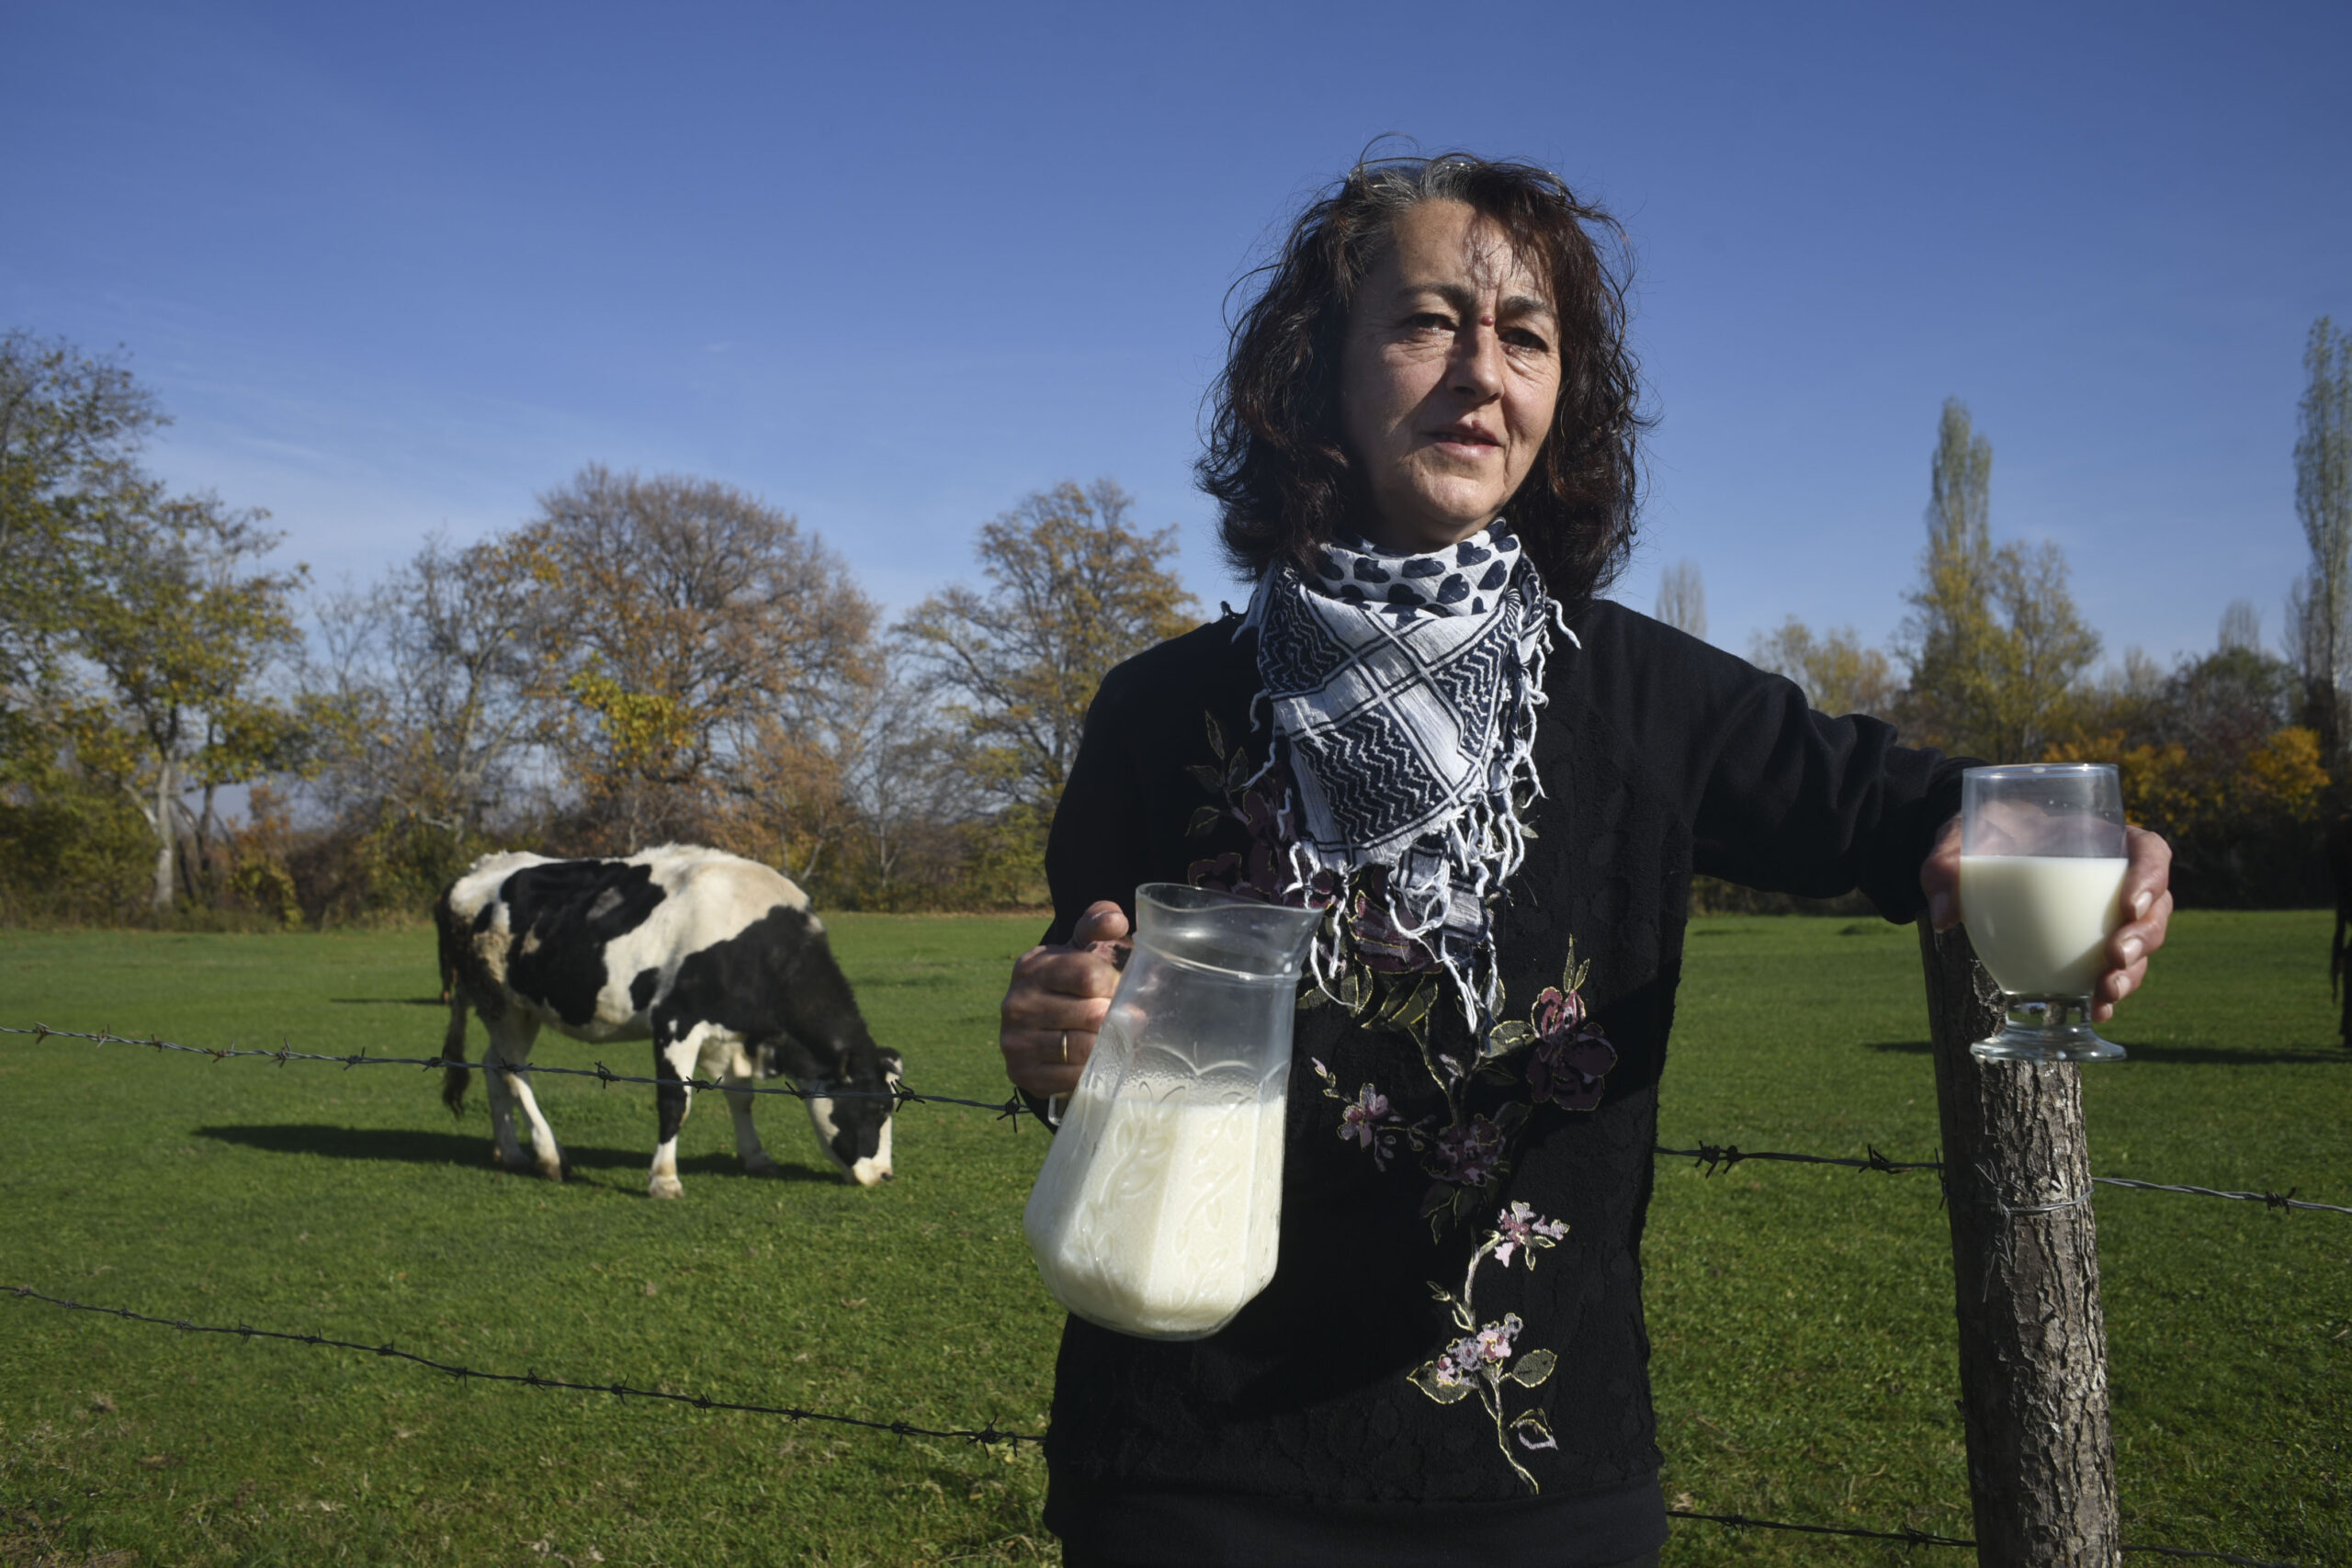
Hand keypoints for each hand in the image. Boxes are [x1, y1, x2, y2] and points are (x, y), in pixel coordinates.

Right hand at [1000, 900, 1130, 1098]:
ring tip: (1105, 1036)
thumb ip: (1098, 923)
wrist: (1041, 1029)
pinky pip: (1071, 1076)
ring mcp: (1014, 1041)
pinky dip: (1088, 1070)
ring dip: (1103, 1044)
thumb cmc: (1071, 983)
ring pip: (1084, 1048)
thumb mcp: (1081, 948)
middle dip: (1111, 1016)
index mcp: (1031, 967)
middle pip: (1092, 1015)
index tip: (1113, 988)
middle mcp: (1015, 1003)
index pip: (1090, 976)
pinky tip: (1088, 1059)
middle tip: (1115, 1016)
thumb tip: (1116, 921)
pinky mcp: (1021, 1073)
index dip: (1113, 984)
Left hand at [1921, 819, 2173, 1021]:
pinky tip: (2096, 1011)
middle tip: (2116, 958)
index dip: (2152, 878)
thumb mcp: (1959, 837)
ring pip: (2142, 945)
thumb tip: (1942, 916)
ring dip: (2132, 972)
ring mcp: (2107, 915)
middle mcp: (2116, 878)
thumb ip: (1945, 864)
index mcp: (2101, 838)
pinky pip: (2112, 970)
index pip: (2150, 853)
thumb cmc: (1982, 835)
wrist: (1979, 855)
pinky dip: (2106, 992)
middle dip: (2145, 937)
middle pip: (2156, 907)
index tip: (2130, 905)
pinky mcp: (2091, 945)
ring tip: (2106, 992)